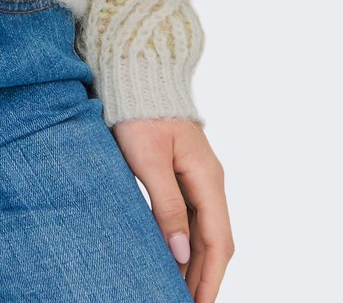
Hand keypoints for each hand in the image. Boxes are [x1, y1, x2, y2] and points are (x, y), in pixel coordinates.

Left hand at [112, 117, 233, 302]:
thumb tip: (180, 251)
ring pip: (202, 230)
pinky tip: (171, 255)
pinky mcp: (181, 173)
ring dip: (193, 261)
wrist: (136, 72)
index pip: (218, 242)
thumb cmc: (139, 112)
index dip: (210, 277)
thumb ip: (165, 205)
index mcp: (207, 179)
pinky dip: (184, 241)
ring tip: (178, 288)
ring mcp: (197, 177)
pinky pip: (190, 216)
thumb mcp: (149, 160)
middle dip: (203, 276)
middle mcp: (209, 181)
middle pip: (214, 240)